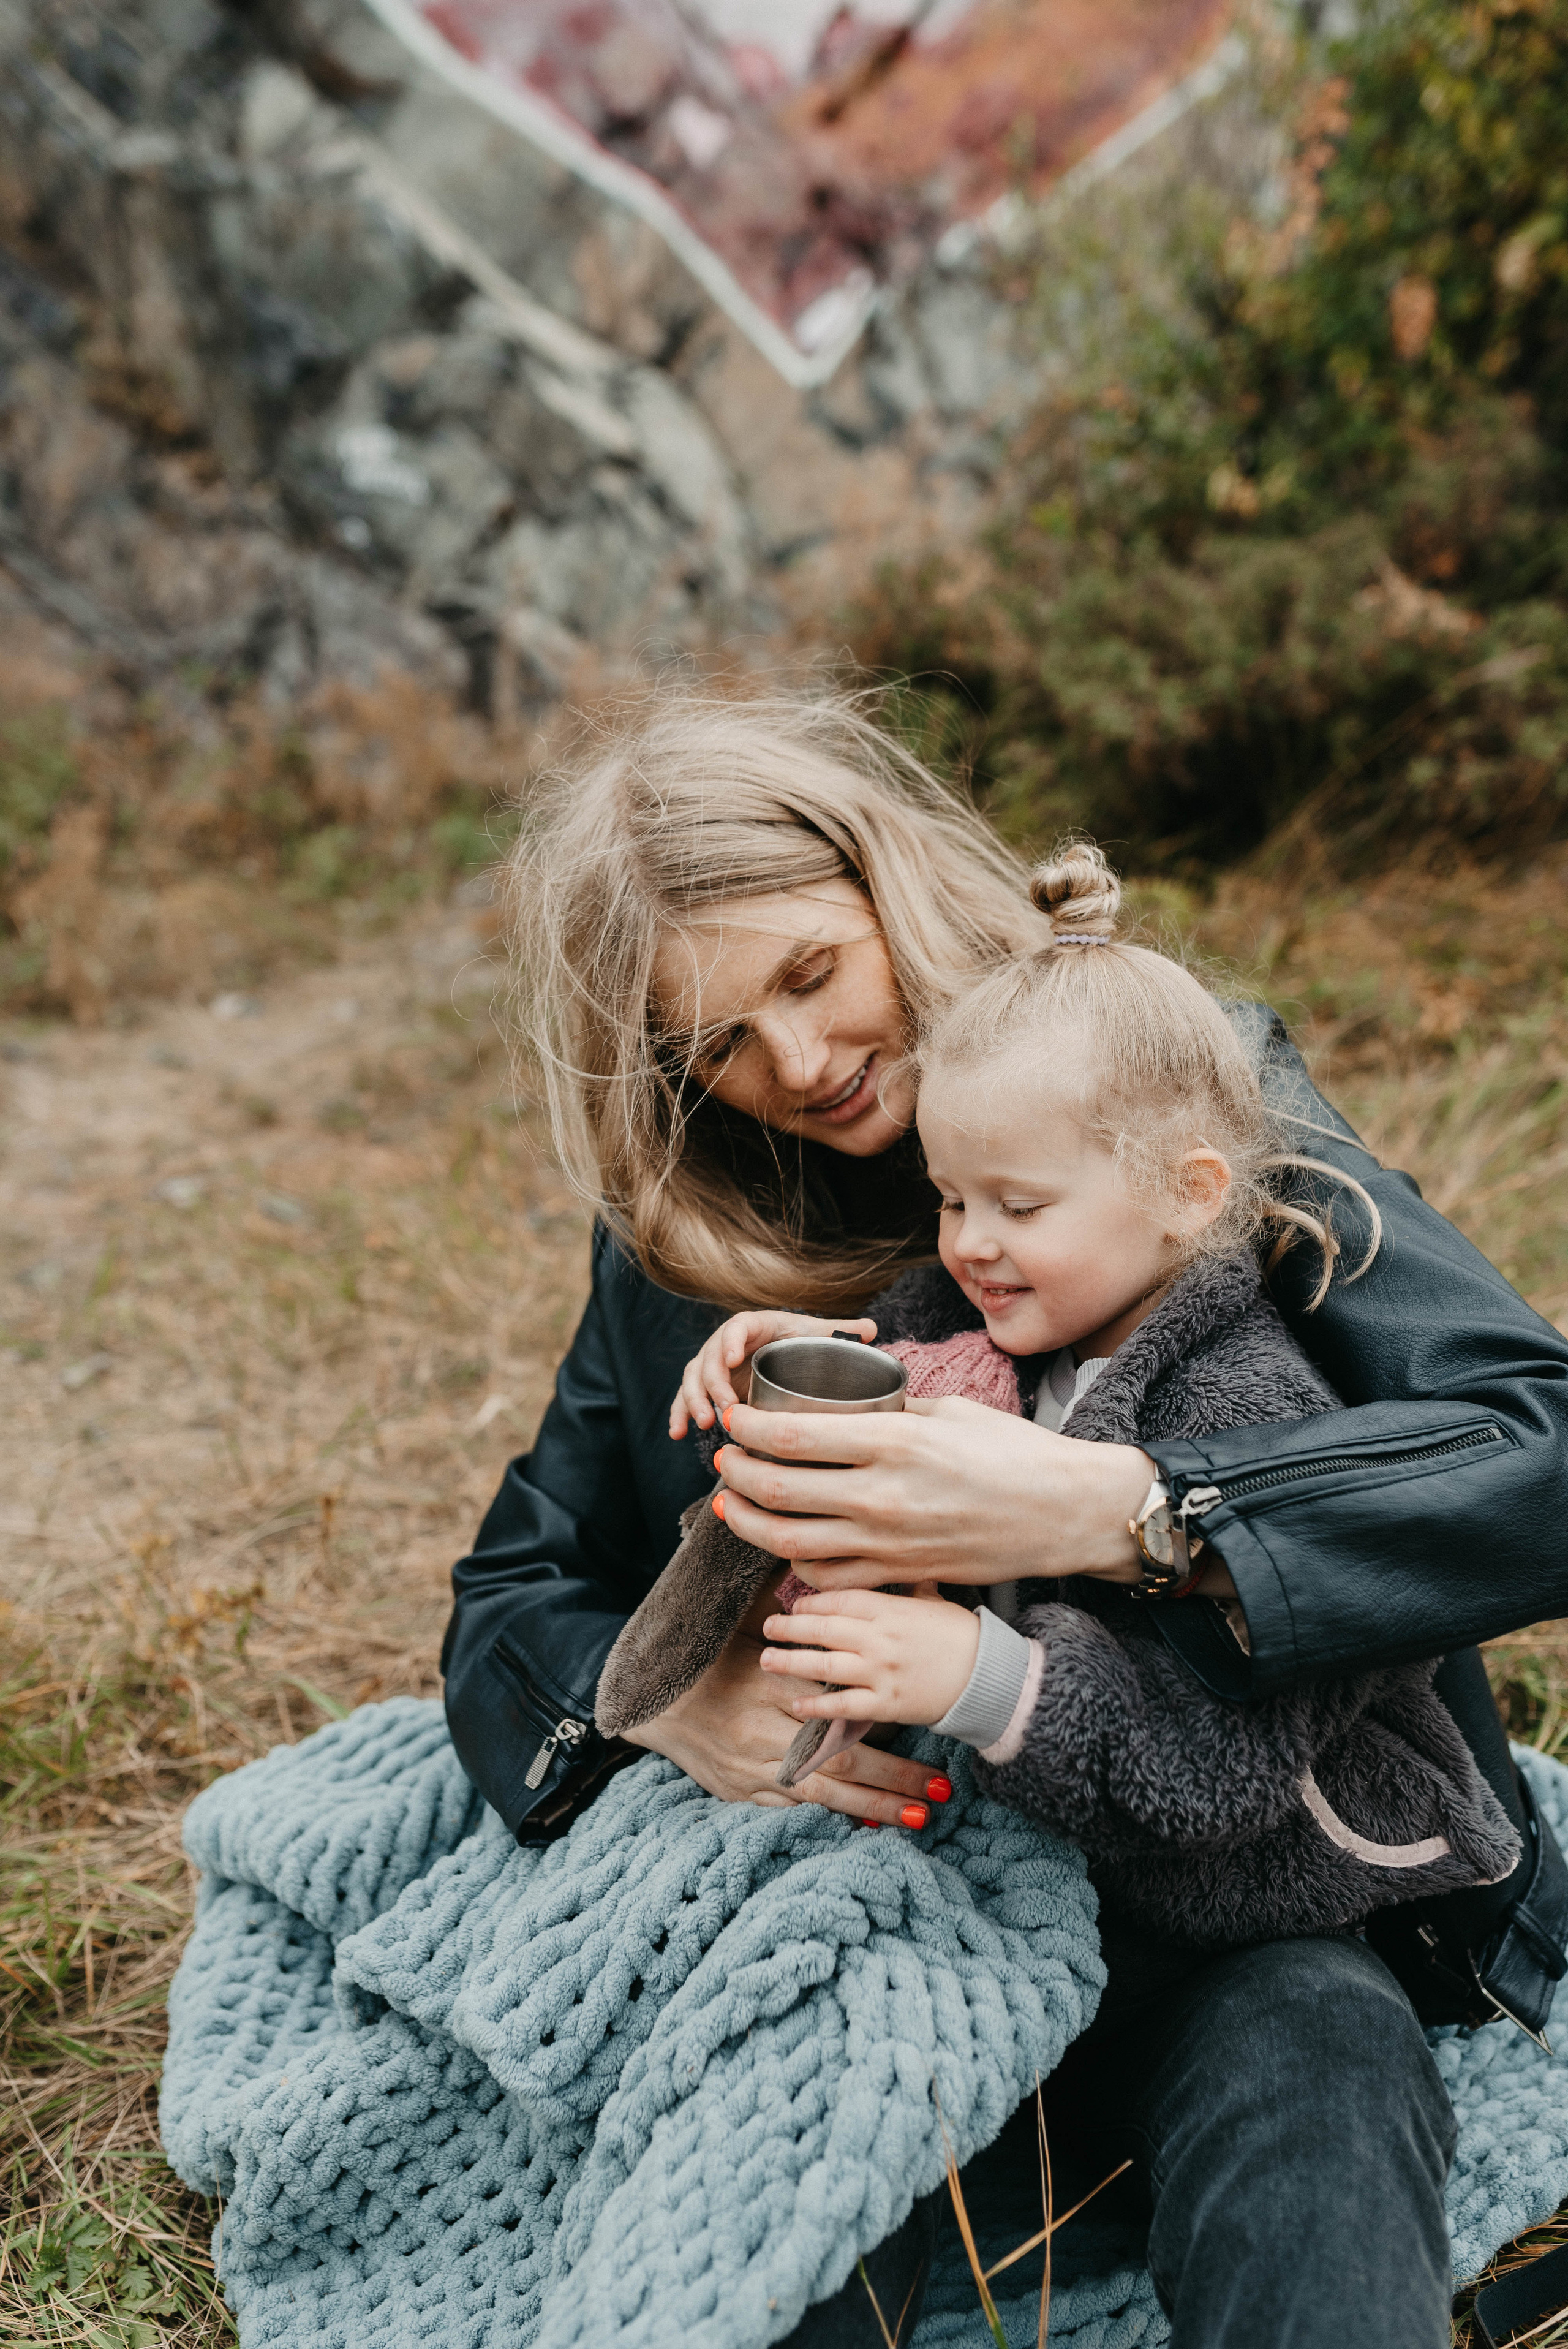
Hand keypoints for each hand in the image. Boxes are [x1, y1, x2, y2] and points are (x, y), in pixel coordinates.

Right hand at [621, 1576, 947, 1826]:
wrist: (650, 1700)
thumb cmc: (708, 1656)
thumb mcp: (747, 1622)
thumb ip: (793, 1608)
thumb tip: (832, 1571)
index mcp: (770, 1683)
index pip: (838, 1703)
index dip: (886, 1717)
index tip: (930, 1721)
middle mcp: (762, 1731)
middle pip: (840, 1761)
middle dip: (894, 1778)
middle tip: (941, 1792)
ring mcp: (751, 1767)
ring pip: (822, 1794)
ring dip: (874, 1807)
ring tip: (920, 1817)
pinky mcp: (740, 1790)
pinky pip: (793, 1808)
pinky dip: (832, 1815)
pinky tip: (868, 1823)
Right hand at [669, 1310, 876, 1438]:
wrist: (785, 1357)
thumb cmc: (801, 1344)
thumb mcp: (818, 1336)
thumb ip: (841, 1331)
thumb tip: (871, 1329)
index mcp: (753, 1326)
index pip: (735, 1328)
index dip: (730, 1341)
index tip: (733, 1358)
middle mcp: (726, 1343)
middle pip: (709, 1357)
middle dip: (711, 1383)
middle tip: (725, 1408)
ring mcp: (713, 1367)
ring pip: (693, 1379)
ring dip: (693, 1400)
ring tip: (704, 1424)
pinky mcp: (707, 1389)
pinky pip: (685, 1399)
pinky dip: (678, 1414)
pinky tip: (677, 1434)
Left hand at [711, 1395, 1153, 1588]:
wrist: (1064, 1514)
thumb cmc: (1014, 1453)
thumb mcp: (949, 1411)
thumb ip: (892, 1410)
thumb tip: (847, 1403)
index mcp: (894, 1442)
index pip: (793, 1436)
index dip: (748, 1427)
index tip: (732, 1418)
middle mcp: (883, 1496)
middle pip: (778, 1491)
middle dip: (735, 1473)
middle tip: (723, 1457)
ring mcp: (888, 1543)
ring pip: (788, 1542)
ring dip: (747, 1522)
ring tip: (729, 1504)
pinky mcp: (899, 1575)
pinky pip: (827, 1577)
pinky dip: (793, 1562)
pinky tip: (784, 1544)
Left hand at [761, 1584, 978, 1725]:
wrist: (988, 1676)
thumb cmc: (961, 1634)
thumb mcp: (933, 1597)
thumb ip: (905, 1583)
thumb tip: (891, 1560)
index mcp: (890, 1609)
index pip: (839, 1600)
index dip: (810, 1602)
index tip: (793, 1604)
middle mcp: (880, 1639)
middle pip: (823, 1630)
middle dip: (790, 1627)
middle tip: (768, 1626)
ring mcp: (881, 1673)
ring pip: (825, 1665)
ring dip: (791, 1662)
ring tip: (767, 1659)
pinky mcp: (886, 1705)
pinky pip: (844, 1705)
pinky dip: (817, 1704)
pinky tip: (796, 1702)